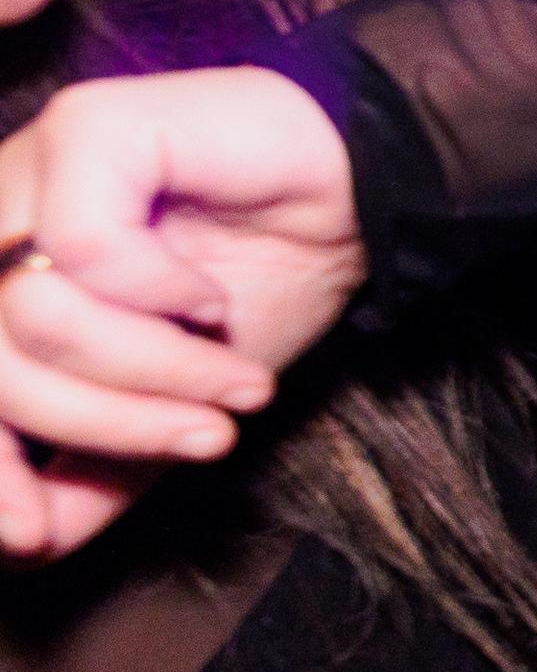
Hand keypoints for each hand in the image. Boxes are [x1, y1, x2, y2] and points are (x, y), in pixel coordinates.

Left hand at [0, 68, 366, 559]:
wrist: (367, 189)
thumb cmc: (267, 274)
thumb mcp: (175, 396)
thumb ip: (101, 460)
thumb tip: (32, 544)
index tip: (32, 535)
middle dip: (98, 420)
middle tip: (203, 440)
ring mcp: (33, 164)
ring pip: (30, 312)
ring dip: (152, 367)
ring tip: (236, 377)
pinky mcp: (88, 128)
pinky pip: (86, 248)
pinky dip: (160, 292)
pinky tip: (210, 296)